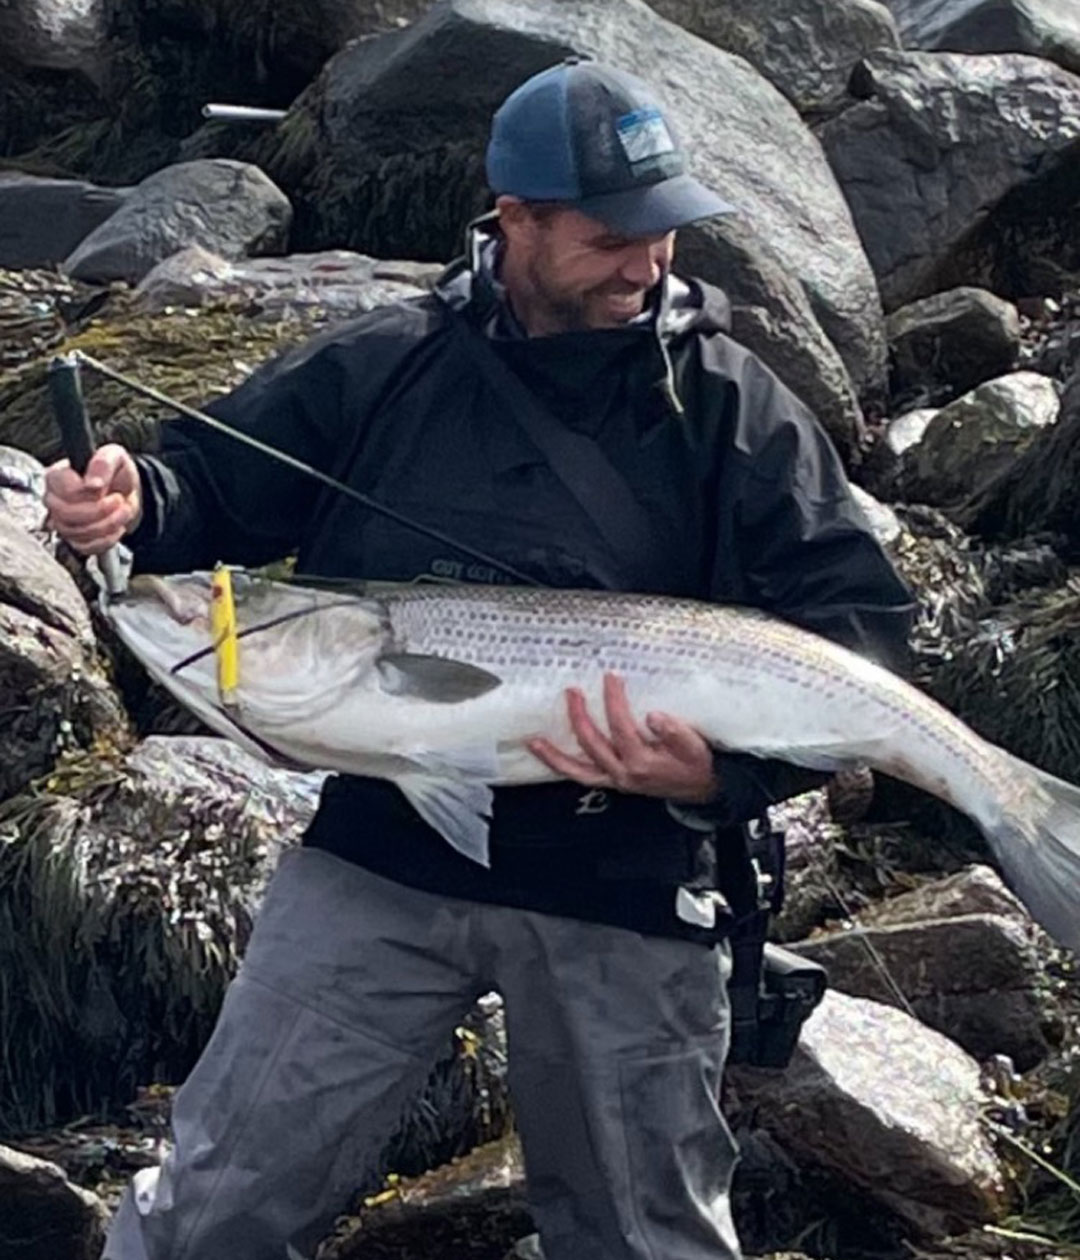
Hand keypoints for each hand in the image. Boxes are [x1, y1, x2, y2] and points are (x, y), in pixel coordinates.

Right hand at [44, 443, 141, 553]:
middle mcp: (54, 499)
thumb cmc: (115, 472)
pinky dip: (106, 540)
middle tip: (118, 500)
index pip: (62, 490)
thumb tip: (93, 482)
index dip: (85, 492)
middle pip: (66, 514)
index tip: (102, 487)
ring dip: (107, 525)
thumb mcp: (114, 457)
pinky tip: (116, 527)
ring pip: (76, 533)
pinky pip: (84, 547)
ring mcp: (62, 521)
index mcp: (58, 476)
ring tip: (123, 511)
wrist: (126, 492)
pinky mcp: (74, 538)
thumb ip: (102, 464)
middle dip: (99, 511)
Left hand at [528, 672, 719, 803]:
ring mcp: (616, 780)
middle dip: (579, 716)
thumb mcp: (695, 747)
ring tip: (534, 741)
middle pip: (593, 743)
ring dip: (555, 755)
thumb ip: (676, 732)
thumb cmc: (696, 763)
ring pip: (579, 769)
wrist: (703, 789)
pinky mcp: (613, 782)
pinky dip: (563, 767)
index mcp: (643, 762)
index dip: (614, 701)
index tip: (610, 677)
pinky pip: (583, 776)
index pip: (621, 727)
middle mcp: (624, 774)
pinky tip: (548, 755)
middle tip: (572, 692)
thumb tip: (654, 716)